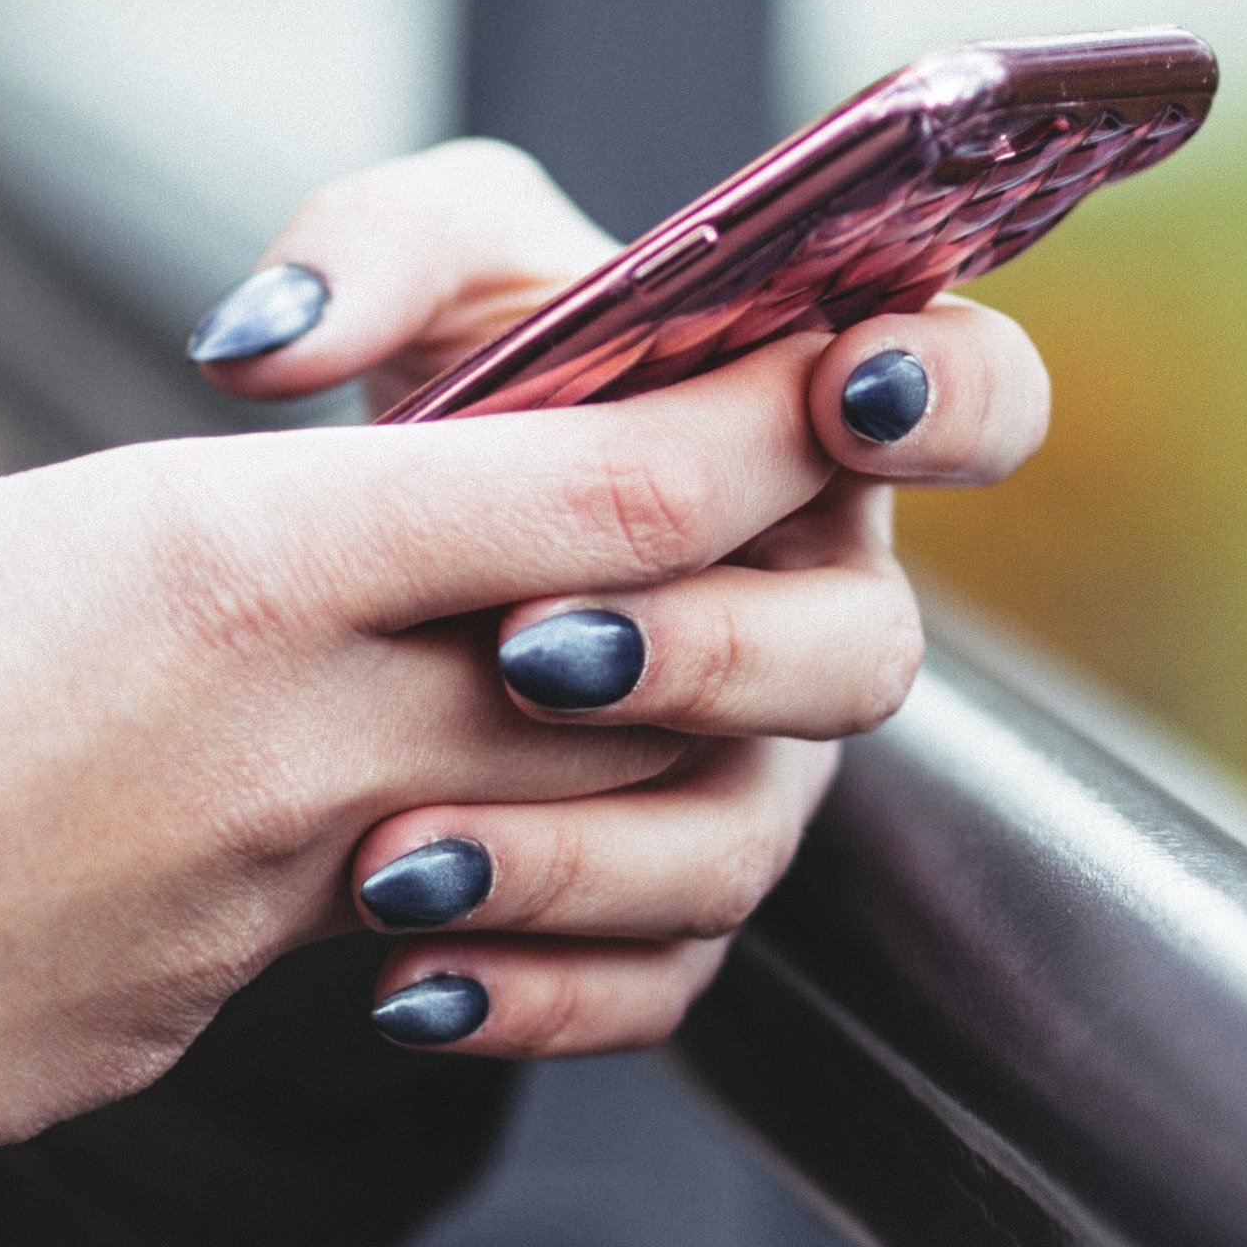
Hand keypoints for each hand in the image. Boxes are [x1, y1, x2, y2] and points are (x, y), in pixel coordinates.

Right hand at [0, 338, 840, 1162]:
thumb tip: (3, 540)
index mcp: (229, 561)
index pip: (606, 496)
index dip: (752, 433)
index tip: (824, 379)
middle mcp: (297, 739)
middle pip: (639, 676)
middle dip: (722, 611)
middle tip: (719, 544)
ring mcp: (260, 905)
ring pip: (542, 827)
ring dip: (582, 773)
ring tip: (525, 709)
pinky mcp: (191, 1022)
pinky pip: (376, 944)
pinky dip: (412, 891)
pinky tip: (343, 855)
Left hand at [174, 141, 1053, 1061]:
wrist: (376, 572)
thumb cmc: (465, 382)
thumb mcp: (426, 273)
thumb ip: (371, 251)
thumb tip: (267, 346)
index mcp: (818, 430)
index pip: (979, 400)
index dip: (950, 399)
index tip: (843, 390)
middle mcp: (816, 610)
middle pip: (862, 656)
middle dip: (707, 654)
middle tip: (530, 646)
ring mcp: (757, 770)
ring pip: (738, 844)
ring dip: (580, 854)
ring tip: (401, 853)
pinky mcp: (671, 905)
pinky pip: (652, 983)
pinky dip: (532, 995)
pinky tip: (406, 984)